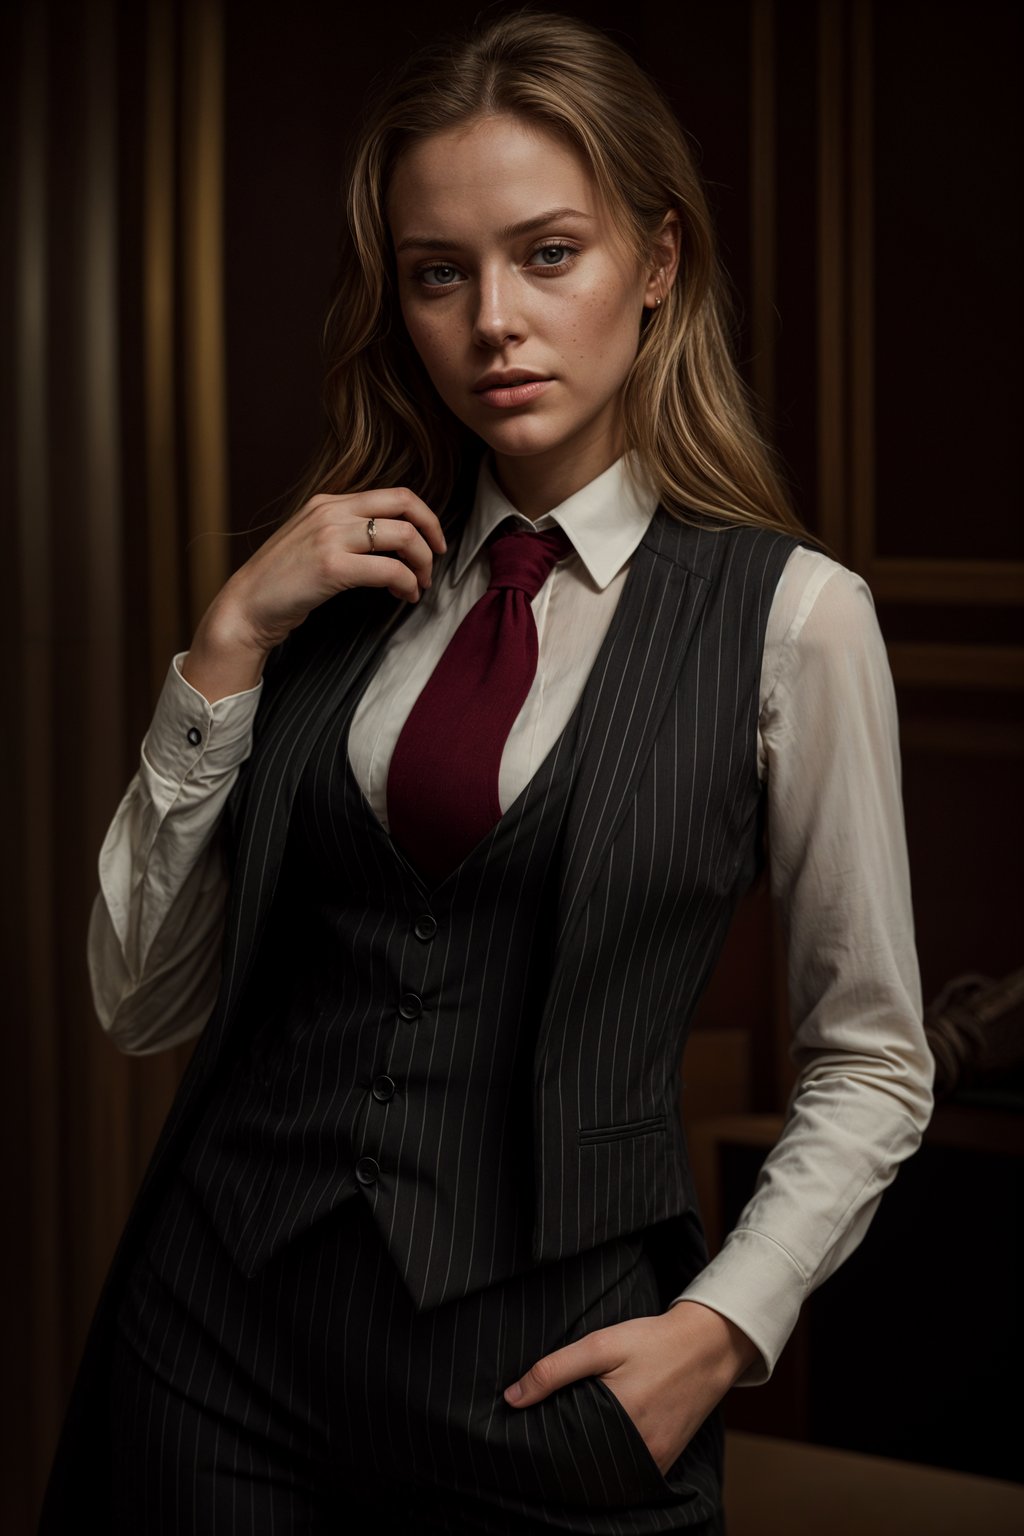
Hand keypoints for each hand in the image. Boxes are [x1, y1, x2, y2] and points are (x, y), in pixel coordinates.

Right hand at [181, 486, 446, 702]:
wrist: (246, 607)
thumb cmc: (281, 583)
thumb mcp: (313, 542)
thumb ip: (345, 532)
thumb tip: (388, 543)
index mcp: (328, 502)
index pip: (392, 493)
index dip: (423, 515)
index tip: (432, 540)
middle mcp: (331, 511)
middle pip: (404, 504)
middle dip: (432, 531)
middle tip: (438, 558)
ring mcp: (330, 536)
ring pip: (403, 536)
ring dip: (422, 563)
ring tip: (419, 585)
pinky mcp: (332, 567)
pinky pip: (389, 570)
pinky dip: (407, 584)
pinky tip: (405, 596)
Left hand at [502, 1301, 759, 1477]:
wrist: (707, 1347)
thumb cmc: (652, 1342)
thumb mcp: (601, 1344)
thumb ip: (555, 1370)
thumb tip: (511, 1398)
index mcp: (620, 1417)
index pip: (564, 1447)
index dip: (542, 1442)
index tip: (524, 1432)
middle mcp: (639, 1450)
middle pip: (583, 1466)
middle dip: (562, 1455)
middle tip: (544, 1437)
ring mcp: (655, 1461)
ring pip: (605, 1475)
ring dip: (585, 1462)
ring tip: (569, 1440)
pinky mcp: (665, 1463)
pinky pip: (629, 1474)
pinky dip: (610, 1463)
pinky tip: (598, 1443)